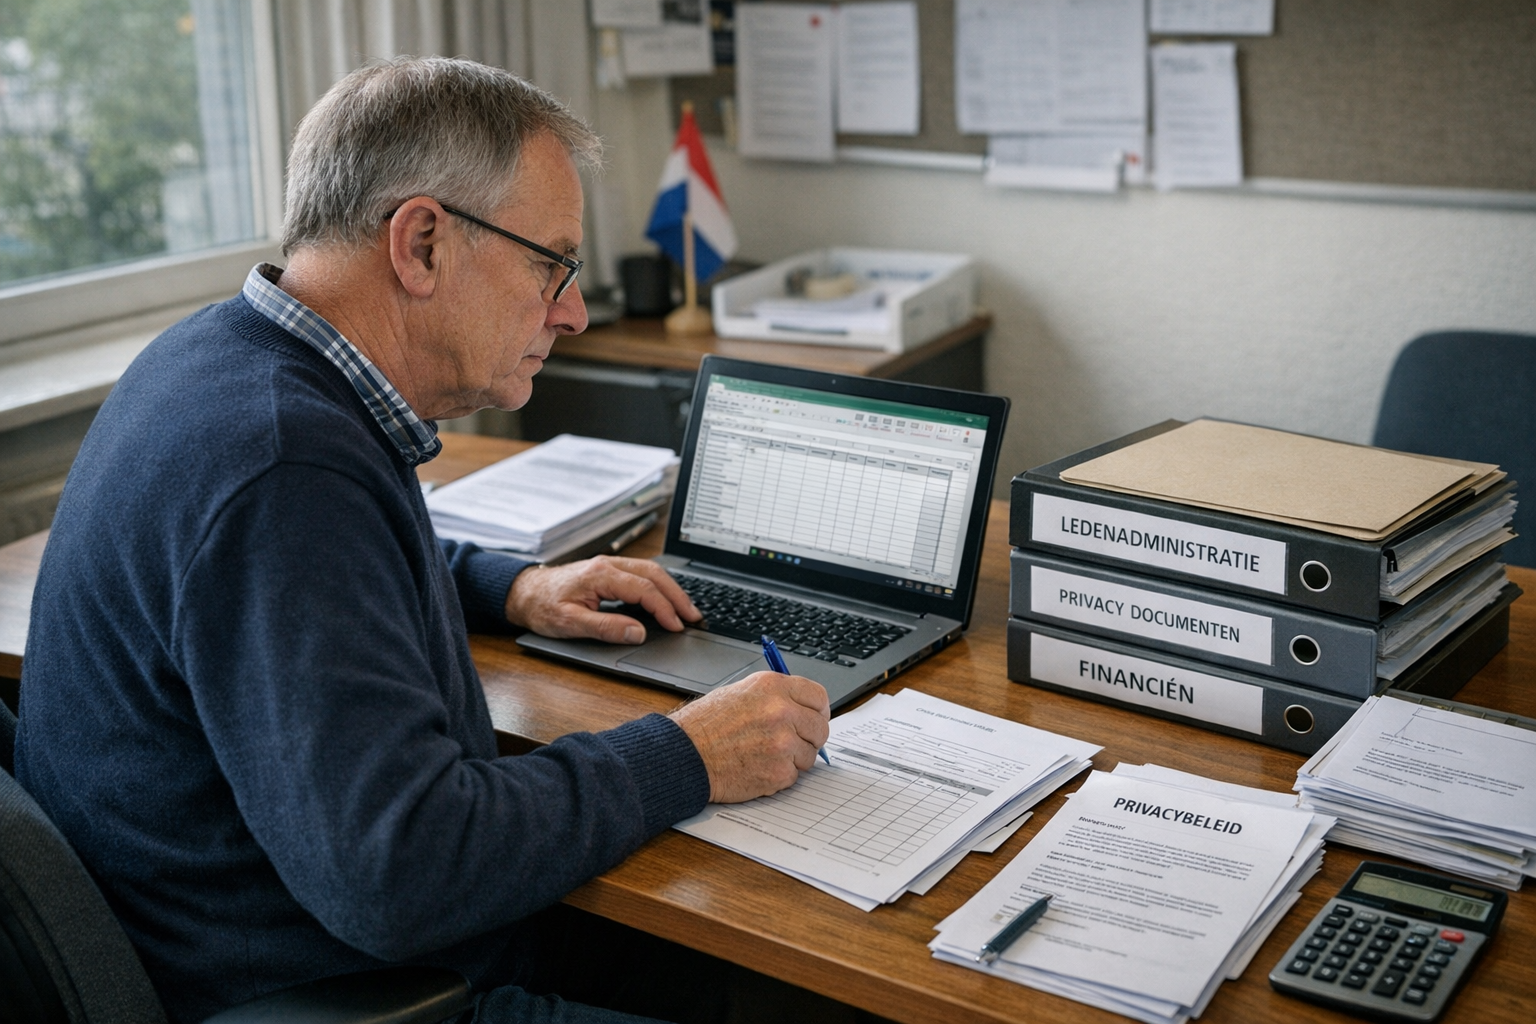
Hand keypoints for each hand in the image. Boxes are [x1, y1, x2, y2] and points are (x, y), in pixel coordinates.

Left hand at [504, 556, 699, 642]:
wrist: (524, 592)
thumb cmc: (543, 606)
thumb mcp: (571, 623)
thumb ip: (606, 628)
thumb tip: (638, 633)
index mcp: (601, 575)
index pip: (644, 590)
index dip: (664, 609)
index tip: (677, 626)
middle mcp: (609, 565)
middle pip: (655, 574)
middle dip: (678, 596)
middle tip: (694, 617)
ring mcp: (610, 565)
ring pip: (651, 571)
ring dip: (671, 589)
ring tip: (686, 610)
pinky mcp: (609, 570)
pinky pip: (642, 573)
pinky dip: (659, 586)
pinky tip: (666, 599)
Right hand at [669, 671, 830, 802]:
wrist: (685, 755)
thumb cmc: (706, 725)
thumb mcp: (741, 692)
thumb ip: (776, 697)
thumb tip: (803, 708)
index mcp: (773, 687)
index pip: (819, 696)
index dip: (818, 710)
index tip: (814, 718)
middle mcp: (782, 711)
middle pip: (820, 727)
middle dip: (809, 737)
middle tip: (792, 742)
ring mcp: (782, 743)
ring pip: (809, 755)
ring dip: (793, 759)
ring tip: (764, 755)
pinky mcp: (779, 771)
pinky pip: (794, 776)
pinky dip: (779, 776)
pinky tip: (757, 768)